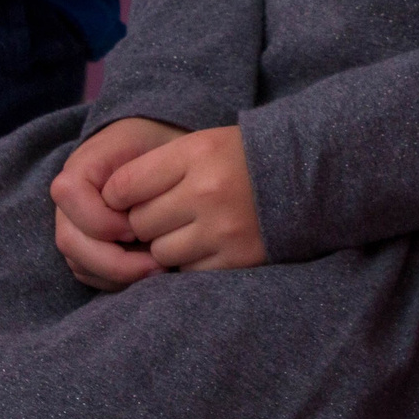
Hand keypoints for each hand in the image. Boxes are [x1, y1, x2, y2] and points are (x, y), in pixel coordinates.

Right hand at [52, 116, 185, 290]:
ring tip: (156, 270)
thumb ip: (147, 171)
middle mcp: (70, 200)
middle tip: (155, 264)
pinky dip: (115, 280)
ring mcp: (73, 225)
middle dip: (113, 261)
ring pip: (78, 263)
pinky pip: (88, 273)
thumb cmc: (163, 149)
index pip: (70, 193)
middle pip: (69, 240)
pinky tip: (145, 274)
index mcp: (83, 166)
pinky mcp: (85, 247)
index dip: (101, 219)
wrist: (161, 154)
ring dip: (117, 275)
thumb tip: (137, 222)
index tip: (136, 228)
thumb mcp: (159, 147)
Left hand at [103, 125, 266, 273]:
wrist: (310, 174)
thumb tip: (108, 207)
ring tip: (192, 229)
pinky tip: (211, 244)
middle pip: (140, 223)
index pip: (124, 187)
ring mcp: (222, 228)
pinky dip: (193, 263)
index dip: (119, 198)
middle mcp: (207, 190)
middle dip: (146, 223)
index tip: (130, 200)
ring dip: (168, 246)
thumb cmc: (244, 159)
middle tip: (169, 214)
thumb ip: (157, 169)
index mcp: (196, 154)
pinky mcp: (237, 259)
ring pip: (161, 252)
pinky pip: (189, 272)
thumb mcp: (202, 145)